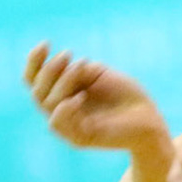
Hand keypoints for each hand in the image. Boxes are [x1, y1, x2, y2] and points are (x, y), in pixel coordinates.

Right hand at [24, 42, 167, 152]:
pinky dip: (64, 107)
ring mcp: (68, 126)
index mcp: (61, 94)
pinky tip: (79, 96)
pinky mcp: (79, 138)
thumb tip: (56, 67)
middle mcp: (60, 110)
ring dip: (62, 81)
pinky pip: (58, 123)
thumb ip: (73, 71)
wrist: (148, 118)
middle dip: (49, 69)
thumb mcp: (96, 73)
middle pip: (36, 91)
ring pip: (47, 103)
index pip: (33, 80)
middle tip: (69, 54)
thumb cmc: (124, 94)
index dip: (33, 62)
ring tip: (82, 66)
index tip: (46, 43)